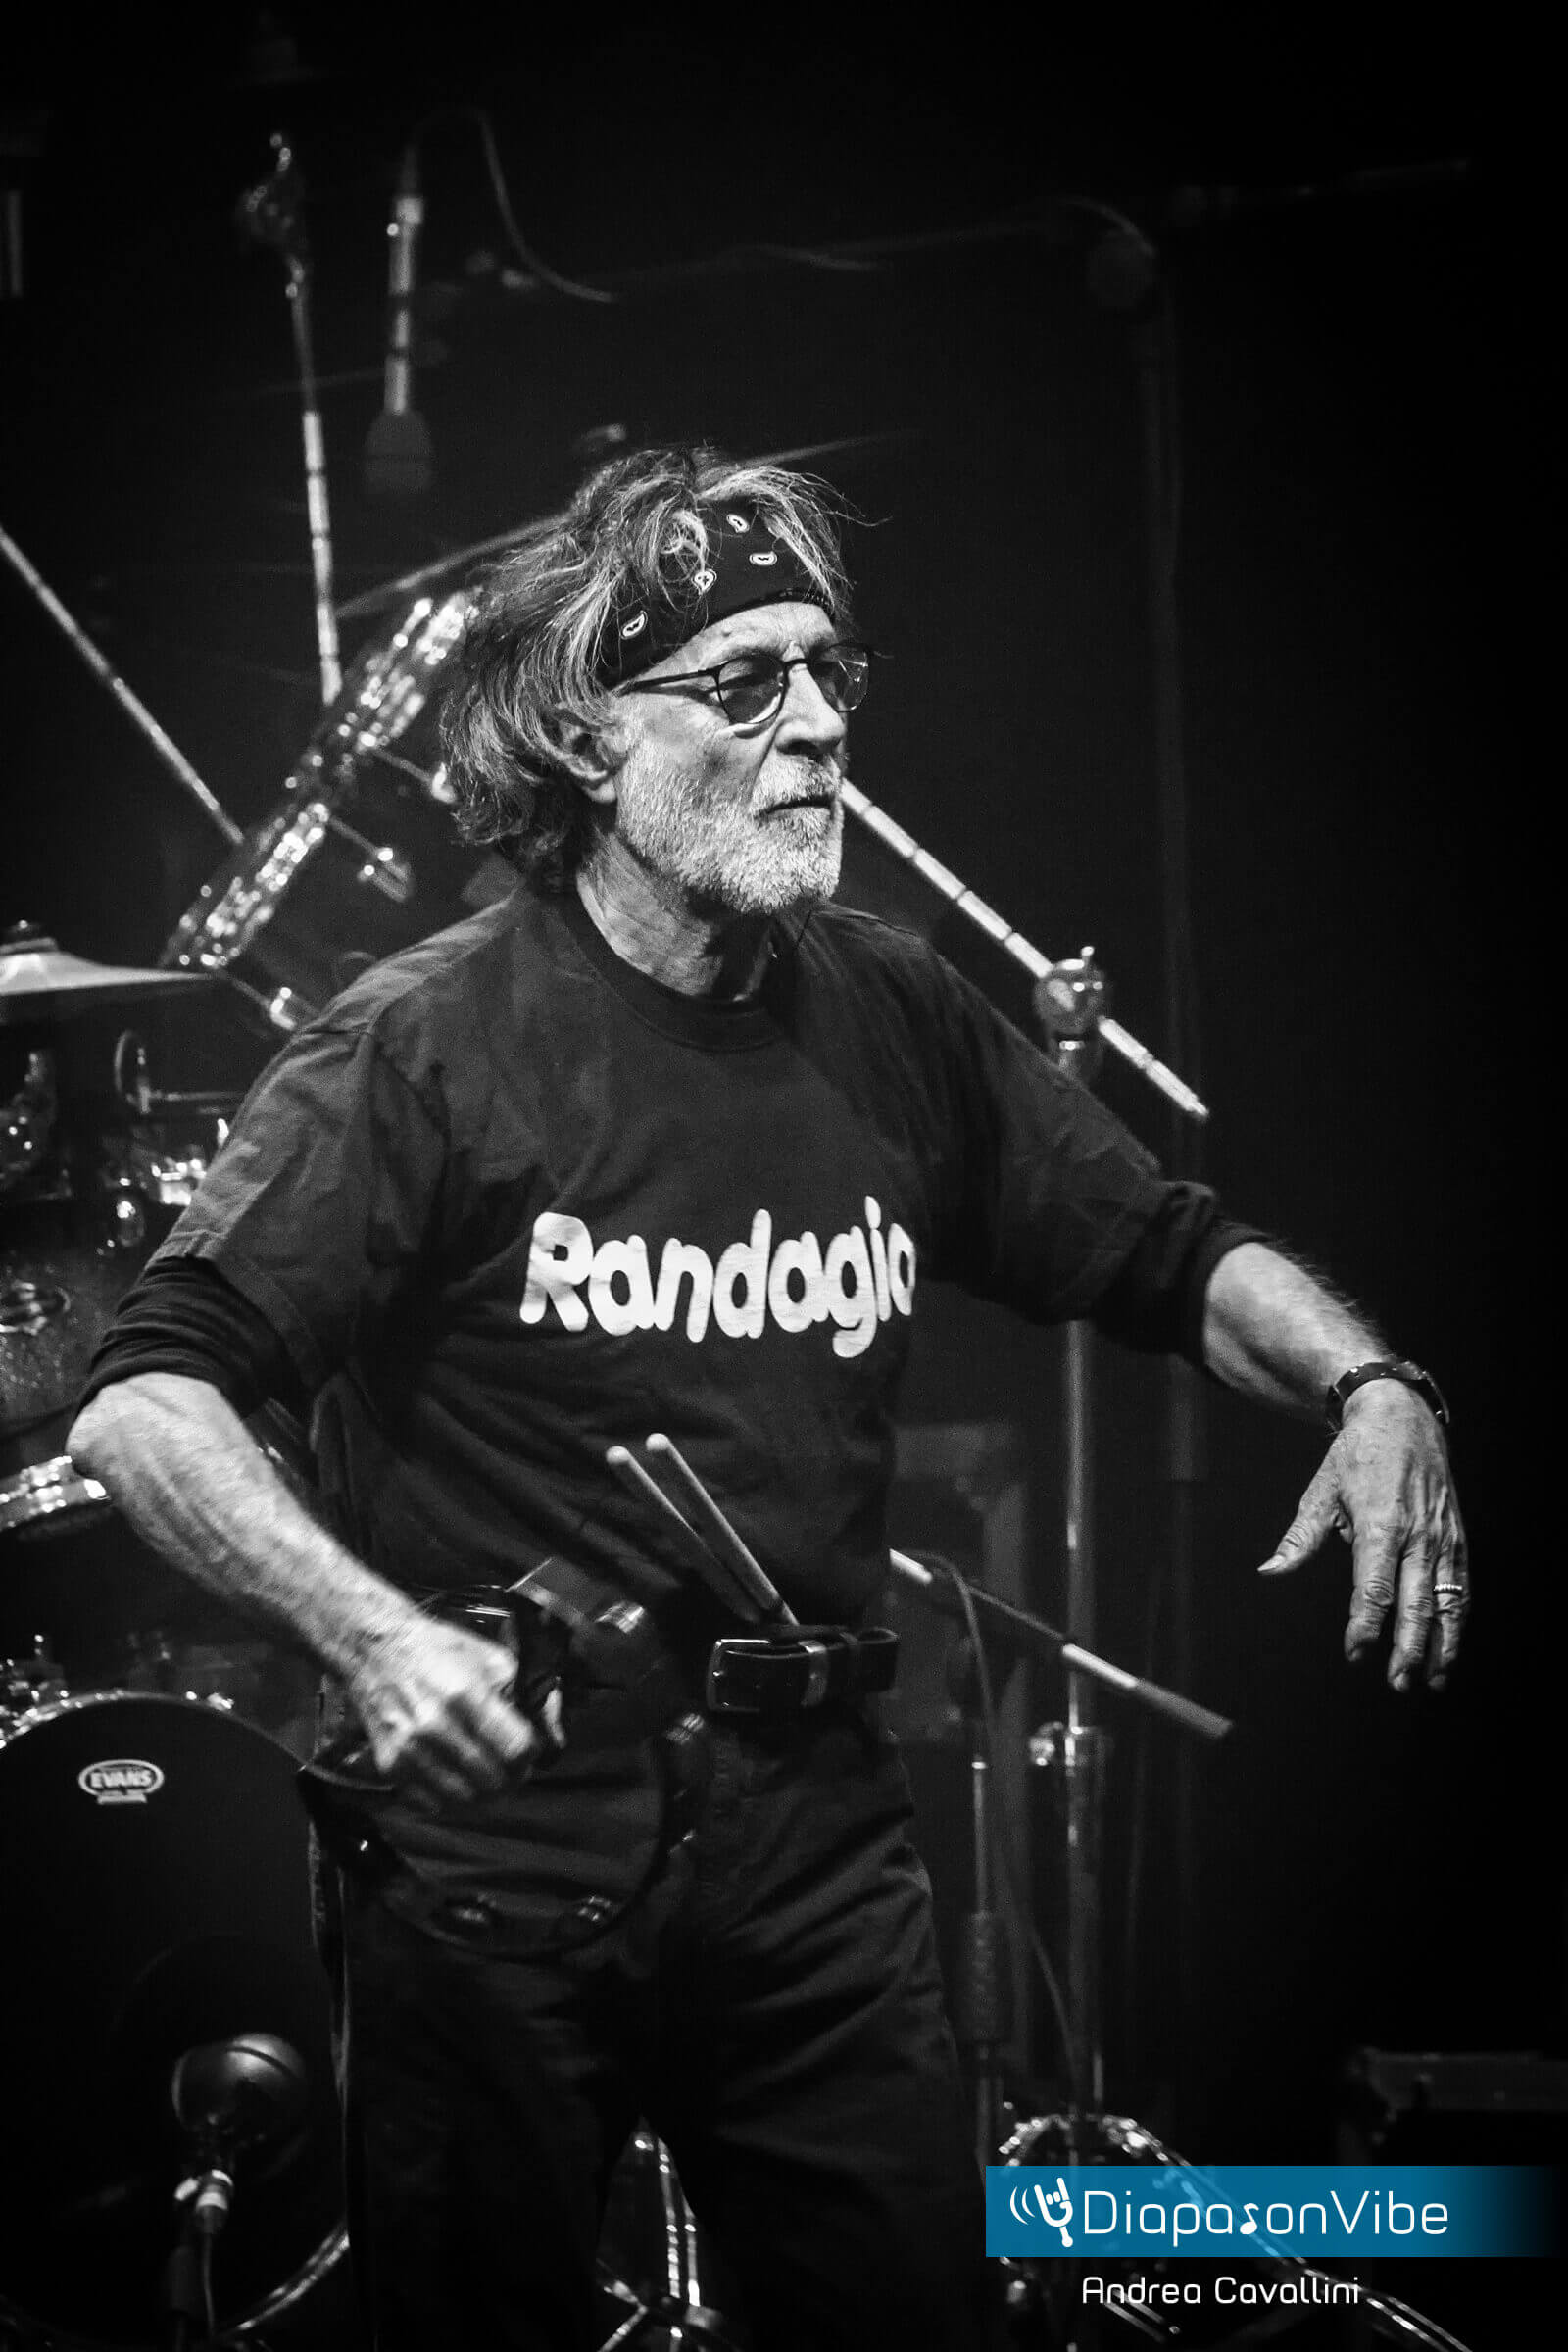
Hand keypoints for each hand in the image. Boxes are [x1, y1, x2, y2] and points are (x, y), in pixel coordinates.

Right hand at [346, 1615, 561, 1803]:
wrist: (376, 1649)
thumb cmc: (438, 1649)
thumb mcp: (492, 1658)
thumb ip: (528, 1697)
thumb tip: (555, 1737)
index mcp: (467, 1695)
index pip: (517, 1749)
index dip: (531, 1753)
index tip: (530, 1748)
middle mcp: (437, 1726)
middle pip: (494, 1781)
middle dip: (511, 1776)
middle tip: (511, 1765)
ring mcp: (410, 1750)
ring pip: (465, 1800)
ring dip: (484, 1793)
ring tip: (487, 1774)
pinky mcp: (390, 1766)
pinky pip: (433, 1805)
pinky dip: (450, 1798)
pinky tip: (456, 1777)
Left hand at [1258, 1383, 1468, 1690]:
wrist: (1402, 1416)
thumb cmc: (1357, 1456)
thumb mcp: (1321, 1491)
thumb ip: (1300, 1539)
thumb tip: (1270, 1571)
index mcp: (1380, 1524)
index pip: (1374, 1587)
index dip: (1366, 1625)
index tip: (1355, 1653)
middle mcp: (1417, 1535)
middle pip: (1415, 1602)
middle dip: (1408, 1647)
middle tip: (1397, 1683)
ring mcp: (1442, 1537)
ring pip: (1447, 1601)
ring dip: (1440, 1644)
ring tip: (1431, 1680)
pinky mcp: (1457, 1538)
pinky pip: (1461, 1587)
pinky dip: (1457, 1621)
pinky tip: (1448, 1648)